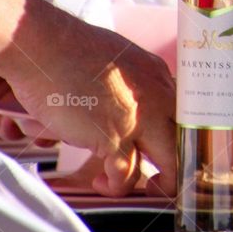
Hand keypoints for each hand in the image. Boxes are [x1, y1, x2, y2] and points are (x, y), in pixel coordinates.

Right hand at [3, 20, 176, 197]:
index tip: (163, 148)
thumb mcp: (118, 59)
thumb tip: (126, 101)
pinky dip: (116, 185)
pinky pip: (126, 174)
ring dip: (153, 181)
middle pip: (185, 138)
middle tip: (160, 176)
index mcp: (158, 76)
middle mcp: (158, 96)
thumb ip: (132, 82)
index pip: (183, 112)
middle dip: (178, 162)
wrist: (46, 46)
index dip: (175, 134)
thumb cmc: (69, 50)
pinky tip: (102, 180)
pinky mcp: (115, 136)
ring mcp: (140, 118)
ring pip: (169, 161)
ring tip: (132, 183)